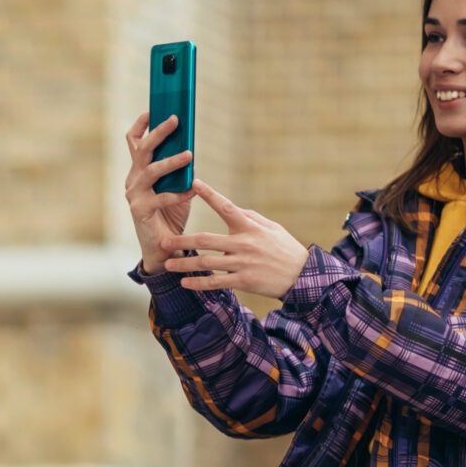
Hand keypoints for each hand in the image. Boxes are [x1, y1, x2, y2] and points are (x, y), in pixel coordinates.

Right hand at [122, 113, 198, 265]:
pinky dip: (179, 193)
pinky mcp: (140, 211)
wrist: (163, 247)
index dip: (141, 125)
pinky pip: (161, 198)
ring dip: (171, 161)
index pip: (133, 142)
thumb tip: (190, 148)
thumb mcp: (176, 186)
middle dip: (158, 133)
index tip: (152, 109)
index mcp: (138, 171)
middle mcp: (133, 180)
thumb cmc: (170, 214)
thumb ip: (179, 170)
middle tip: (175, 119)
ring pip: (151, 171)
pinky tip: (192, 189)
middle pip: (142, 150)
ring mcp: (134, 195)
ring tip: (189, 155)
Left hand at [153, 182, 310, 298]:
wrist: (302, 276)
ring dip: (184, 264)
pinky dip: (199, 283)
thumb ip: (249, 217)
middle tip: (163, 240)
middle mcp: (244, 243)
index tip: (194, 183)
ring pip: (207, 263)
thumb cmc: (284, 248)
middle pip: (206, 240)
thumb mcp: (271, 227)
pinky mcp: (244, 281)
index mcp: (250, 226)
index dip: (210, 194)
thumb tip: (231, 208)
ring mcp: (242, 263)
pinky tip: (184, 283)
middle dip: (182, 240)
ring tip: (167, 264)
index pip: (226, 207)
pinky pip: (216, 282)